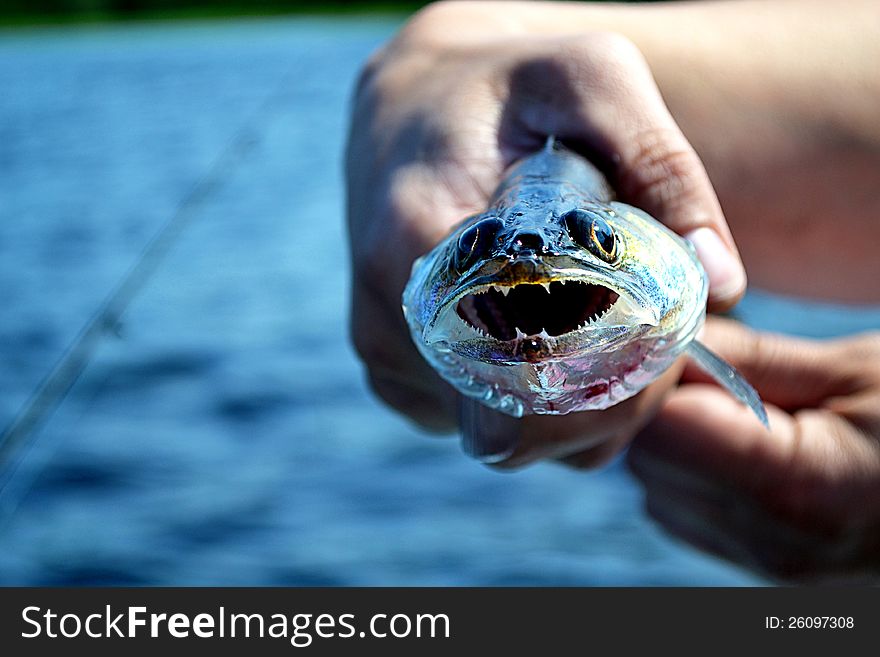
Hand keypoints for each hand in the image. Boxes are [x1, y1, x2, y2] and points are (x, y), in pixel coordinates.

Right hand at [346, 2, 745, 459]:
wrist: (412, 112)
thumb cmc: (507, 88)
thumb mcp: (594, 79)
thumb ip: (662, 164)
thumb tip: (722, 283)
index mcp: (417, 240)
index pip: (524, 372)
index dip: (612, 372)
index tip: (658, 326)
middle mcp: (388, 318)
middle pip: (523, 429)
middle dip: (608, 401)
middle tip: (648, 332)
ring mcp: (387, 356)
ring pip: (513, 443)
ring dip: (580, 408)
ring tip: (602, 325)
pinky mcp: (397, 374)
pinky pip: (491, 431)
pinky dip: (542, 409)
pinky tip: (555, 338)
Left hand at [628, 317, 879, 582]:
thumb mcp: (854, 369)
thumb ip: (749, 357)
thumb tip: (667, 336)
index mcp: (798, 488)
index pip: (662, 429)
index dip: (659, 376)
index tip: (678, 340)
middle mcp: (770, 540)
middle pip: (650, 460)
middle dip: (664, 404)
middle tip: (711, 364)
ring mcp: (765, 562)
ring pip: (658, 487)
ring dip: (676, 438)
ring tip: (738, 405)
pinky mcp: (762, 566)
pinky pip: (684, 510)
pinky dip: (692, 470)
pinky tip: (743, 441)